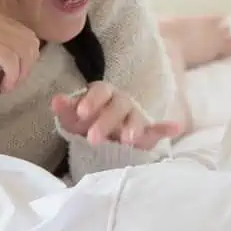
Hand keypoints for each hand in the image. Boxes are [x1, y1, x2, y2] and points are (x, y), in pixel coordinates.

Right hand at [0, 9, 40, 96]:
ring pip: (22, 50)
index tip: (17, 75)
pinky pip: (10, 59)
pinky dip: (12, 76)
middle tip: (14, 82)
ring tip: (8, 84)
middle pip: (29, 40)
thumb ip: (11, 47)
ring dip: (20, 73)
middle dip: (27, 65)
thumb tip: (34, 51)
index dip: (28, 57)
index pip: (27, 33)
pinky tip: (3, 86)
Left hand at [51, 82, 182, 149]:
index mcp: (103, 94)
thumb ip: (66, 108)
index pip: (99, 91)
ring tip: (128, 139)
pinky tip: (176, 128)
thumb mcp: (74, 118)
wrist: (102, 137)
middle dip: (106, 121)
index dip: (91, 101)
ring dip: (133, 127)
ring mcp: (135, 117)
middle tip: (93, 139)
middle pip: (117, 106)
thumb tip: (55, 100)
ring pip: (136, 119)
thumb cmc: (87, 123)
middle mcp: (121, 103)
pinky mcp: (147, 132)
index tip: (81, 113)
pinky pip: (158, 128)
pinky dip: (167, 127)